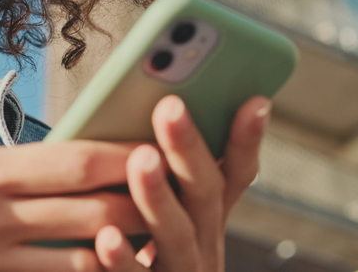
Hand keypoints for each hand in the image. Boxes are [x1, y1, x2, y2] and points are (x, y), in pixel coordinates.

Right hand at [0, 139, 147, 270]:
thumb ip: (27, 166)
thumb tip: (92, 158)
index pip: (72, 161)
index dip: (121, 157)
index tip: (155, 149)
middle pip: (89, 211)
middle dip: (140, 205)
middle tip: (175, 196)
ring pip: (83, 259)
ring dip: (126, 252)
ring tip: (158, 241)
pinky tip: (112, 269)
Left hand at [93, 95, 271, 270]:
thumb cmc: (145, 258)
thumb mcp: (164, 217)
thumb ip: (162, 178)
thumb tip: (140, 122)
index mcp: (205, 218)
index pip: (234, 175)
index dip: (245, 140)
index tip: (254, 101)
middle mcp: (202, 246)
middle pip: (205, 197)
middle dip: (189, 151)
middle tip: (170, 108)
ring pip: (175, 236)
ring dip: (159, 198)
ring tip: (141, 160)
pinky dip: (123, 260)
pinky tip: (103, 239)